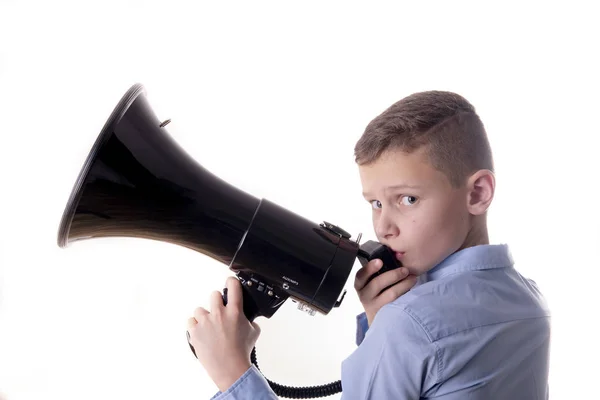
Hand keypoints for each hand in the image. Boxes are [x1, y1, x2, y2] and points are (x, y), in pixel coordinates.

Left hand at [187, 277, 260, 391]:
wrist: (230, 368)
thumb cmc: (241, 352)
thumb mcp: (254, 332)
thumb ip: (250, 321)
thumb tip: (248, 318)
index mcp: (234, 311)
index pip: (232, 285)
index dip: (231, 282)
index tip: (230, 283)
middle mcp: (219, 313)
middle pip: (214, 294)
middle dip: (217, 302)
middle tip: (220, 312)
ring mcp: (205, 322)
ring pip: (199, 309)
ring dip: (204, 316)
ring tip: (209, 327)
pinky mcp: (195, 331)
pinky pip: (191, 322)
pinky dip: (195, 326)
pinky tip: (202, 333)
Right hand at [354, 258, 417, 325]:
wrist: (379, 318)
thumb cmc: (377, 294)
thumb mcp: (371, 283)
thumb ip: (377, 273)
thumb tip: (394, 257)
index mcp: (360, 285)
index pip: (361, 275)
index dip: (369, 268)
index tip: (379, 261)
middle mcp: (365, 296)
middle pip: (377, 284)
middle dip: (393, 275)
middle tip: (405, 270)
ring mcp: (375, 306)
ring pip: (390, 294)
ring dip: (404, 284)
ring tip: (413, 278)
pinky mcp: (385, 314)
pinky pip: (397, 303)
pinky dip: (406, 295)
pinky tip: (412, 291)